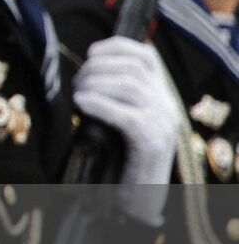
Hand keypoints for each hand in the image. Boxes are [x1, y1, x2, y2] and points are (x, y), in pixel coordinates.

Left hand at [72, 36, 179, 224]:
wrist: (138, 196)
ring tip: (77, 94)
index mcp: (161, 95)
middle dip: (98, 69)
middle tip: (76, 82)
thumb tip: (84, 73)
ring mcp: (162, 123)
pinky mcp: (152, 143)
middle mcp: (166, 105)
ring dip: (96, 84)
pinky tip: (81, 103)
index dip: (117, 47)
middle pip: (132, 69)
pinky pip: (127, 115)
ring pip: (130, 87)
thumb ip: (114, 95)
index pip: (147, 56)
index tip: (91, 52)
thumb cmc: (121, 155)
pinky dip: (100, 104)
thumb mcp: (122, 118)